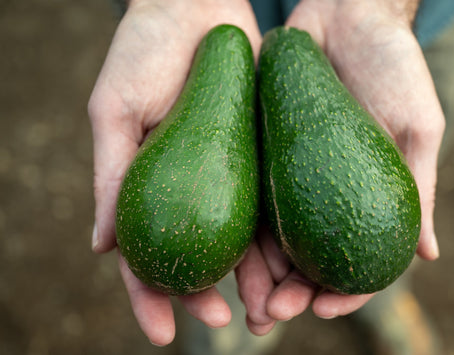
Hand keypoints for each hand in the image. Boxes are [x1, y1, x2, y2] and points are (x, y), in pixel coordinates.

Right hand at [88, 0, 261, 345]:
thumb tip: (100, 248)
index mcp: (150, 187)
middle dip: (211, 297)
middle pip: (201, 258)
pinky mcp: (262, 158)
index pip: (146, 254)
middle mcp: (192, 191)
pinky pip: (274, 203)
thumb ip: (108, 176)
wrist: (196, 8)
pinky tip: (296, 264)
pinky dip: (282, 236)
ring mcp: (230, 178)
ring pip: (244, 242)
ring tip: (270, 310)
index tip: (162, 333)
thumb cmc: (144, 52)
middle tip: (227, 321)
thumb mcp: (114, 111)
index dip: (151, 297)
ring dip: (255, 280)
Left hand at [239, 0, 444, 325]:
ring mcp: (289, 172)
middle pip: (305, 257)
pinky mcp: (259, 148)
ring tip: (241, 304)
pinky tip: (223, 252)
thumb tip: (429, 256)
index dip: (344, 289)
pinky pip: (245, 190)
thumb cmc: (393, 66)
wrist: (349, 13)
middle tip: (272, 315)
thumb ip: (420, 187)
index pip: (354, 257)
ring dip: (256, 275)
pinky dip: (236, 225)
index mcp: (363, 192)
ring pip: (269, 236)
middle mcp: (323, 190)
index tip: (327, 308)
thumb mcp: (418, 126)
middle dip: (290, 292)